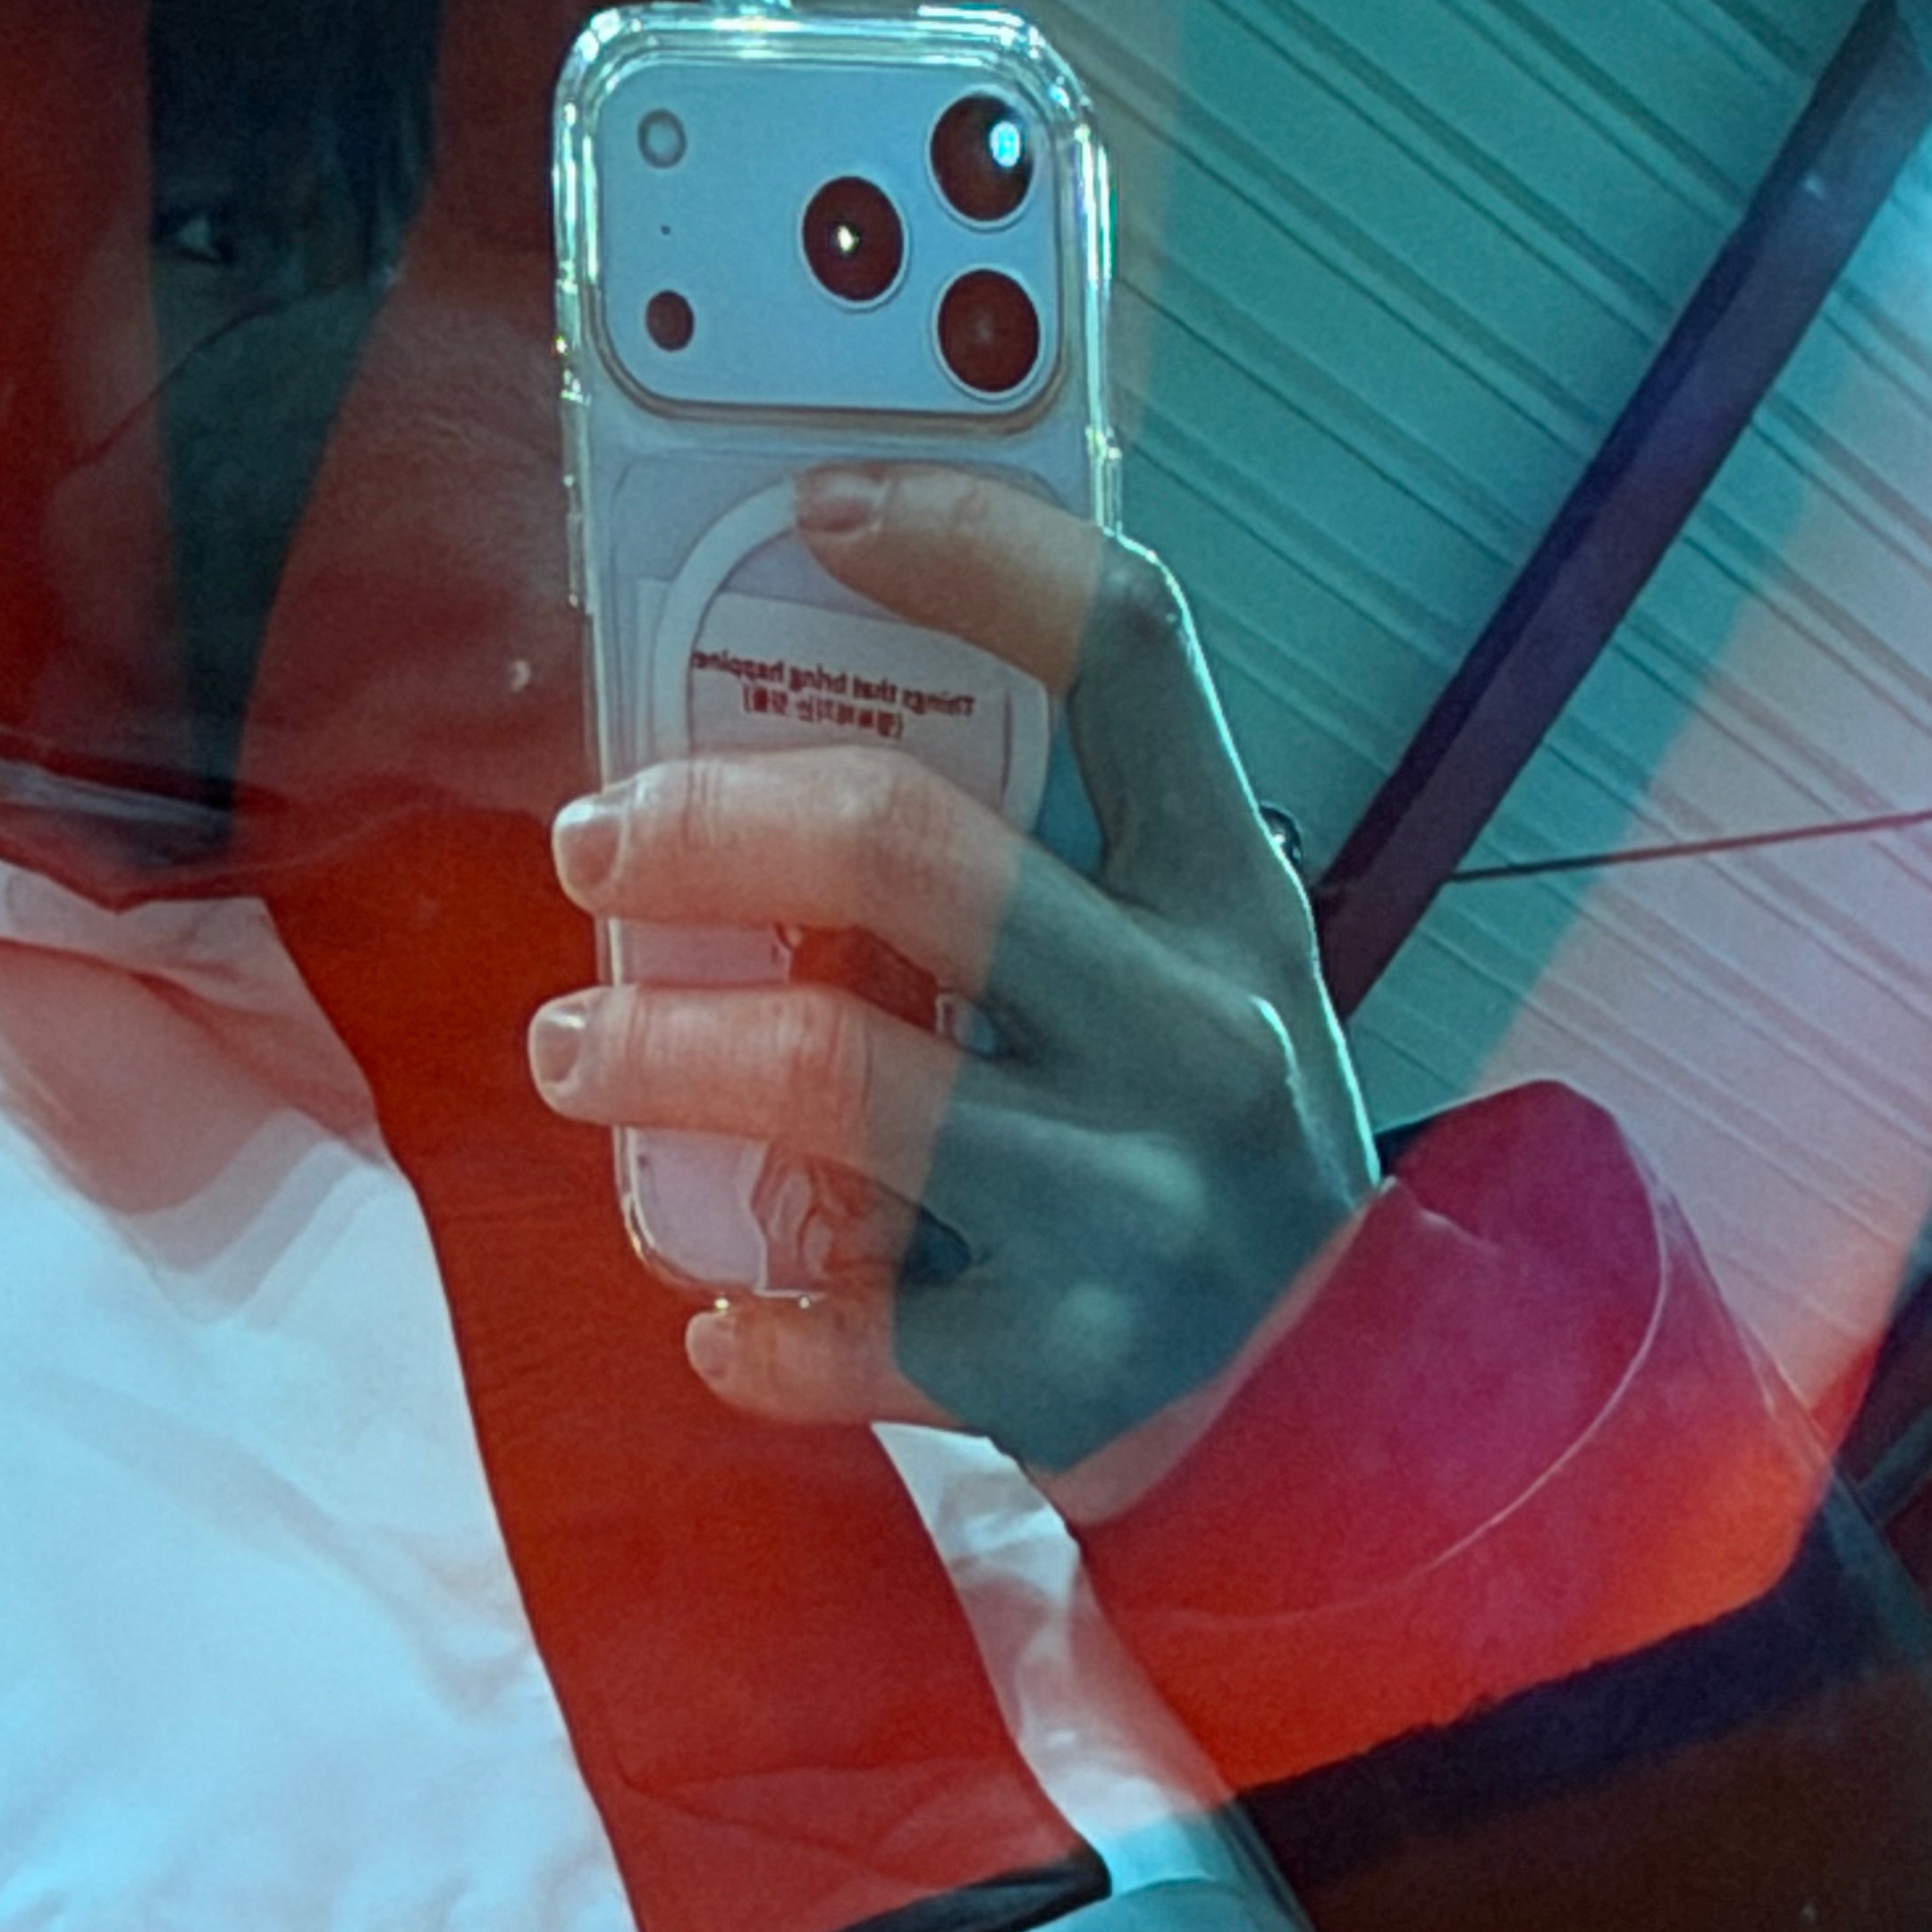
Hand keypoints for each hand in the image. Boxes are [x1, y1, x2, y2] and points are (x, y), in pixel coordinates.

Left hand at [527, 464, 1378, 1477]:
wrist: (1354, 1422)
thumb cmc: (1203, 1145)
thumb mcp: (1191, 971)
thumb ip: (1049, 859)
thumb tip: (778, 726)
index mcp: (1230, 895)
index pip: (1123, 648)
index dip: (968, 546)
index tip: (816, 510)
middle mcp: (1197, 1031)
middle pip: (906, 851)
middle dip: (705, 826)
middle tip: (594, 842)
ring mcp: (1132, 1208)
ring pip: (828, 1076)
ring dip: (659, 1051)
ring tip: (577, 1051)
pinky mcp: (1057, 1370)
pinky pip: (833, 1316)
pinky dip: (744, 1309)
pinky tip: (718, 1298)